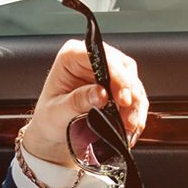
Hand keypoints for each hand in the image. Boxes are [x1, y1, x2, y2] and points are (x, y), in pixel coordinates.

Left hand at [20, 38, 150, 167]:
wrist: (54, 131)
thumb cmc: (50, 117)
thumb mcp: (57, 112)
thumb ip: (77, 101)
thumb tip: (101, 94)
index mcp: (71, 56)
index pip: (100, 56)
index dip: (116, 74)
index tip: (124, 96)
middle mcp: (92, 60)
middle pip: (122, 67)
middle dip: (130, 93)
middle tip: (129, 117)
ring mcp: (107, 73)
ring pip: (132, 82)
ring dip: (136, 106)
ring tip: (130, 126)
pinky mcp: (117, 87)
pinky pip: (134, 96)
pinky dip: (136, 112)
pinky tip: (133, 126)